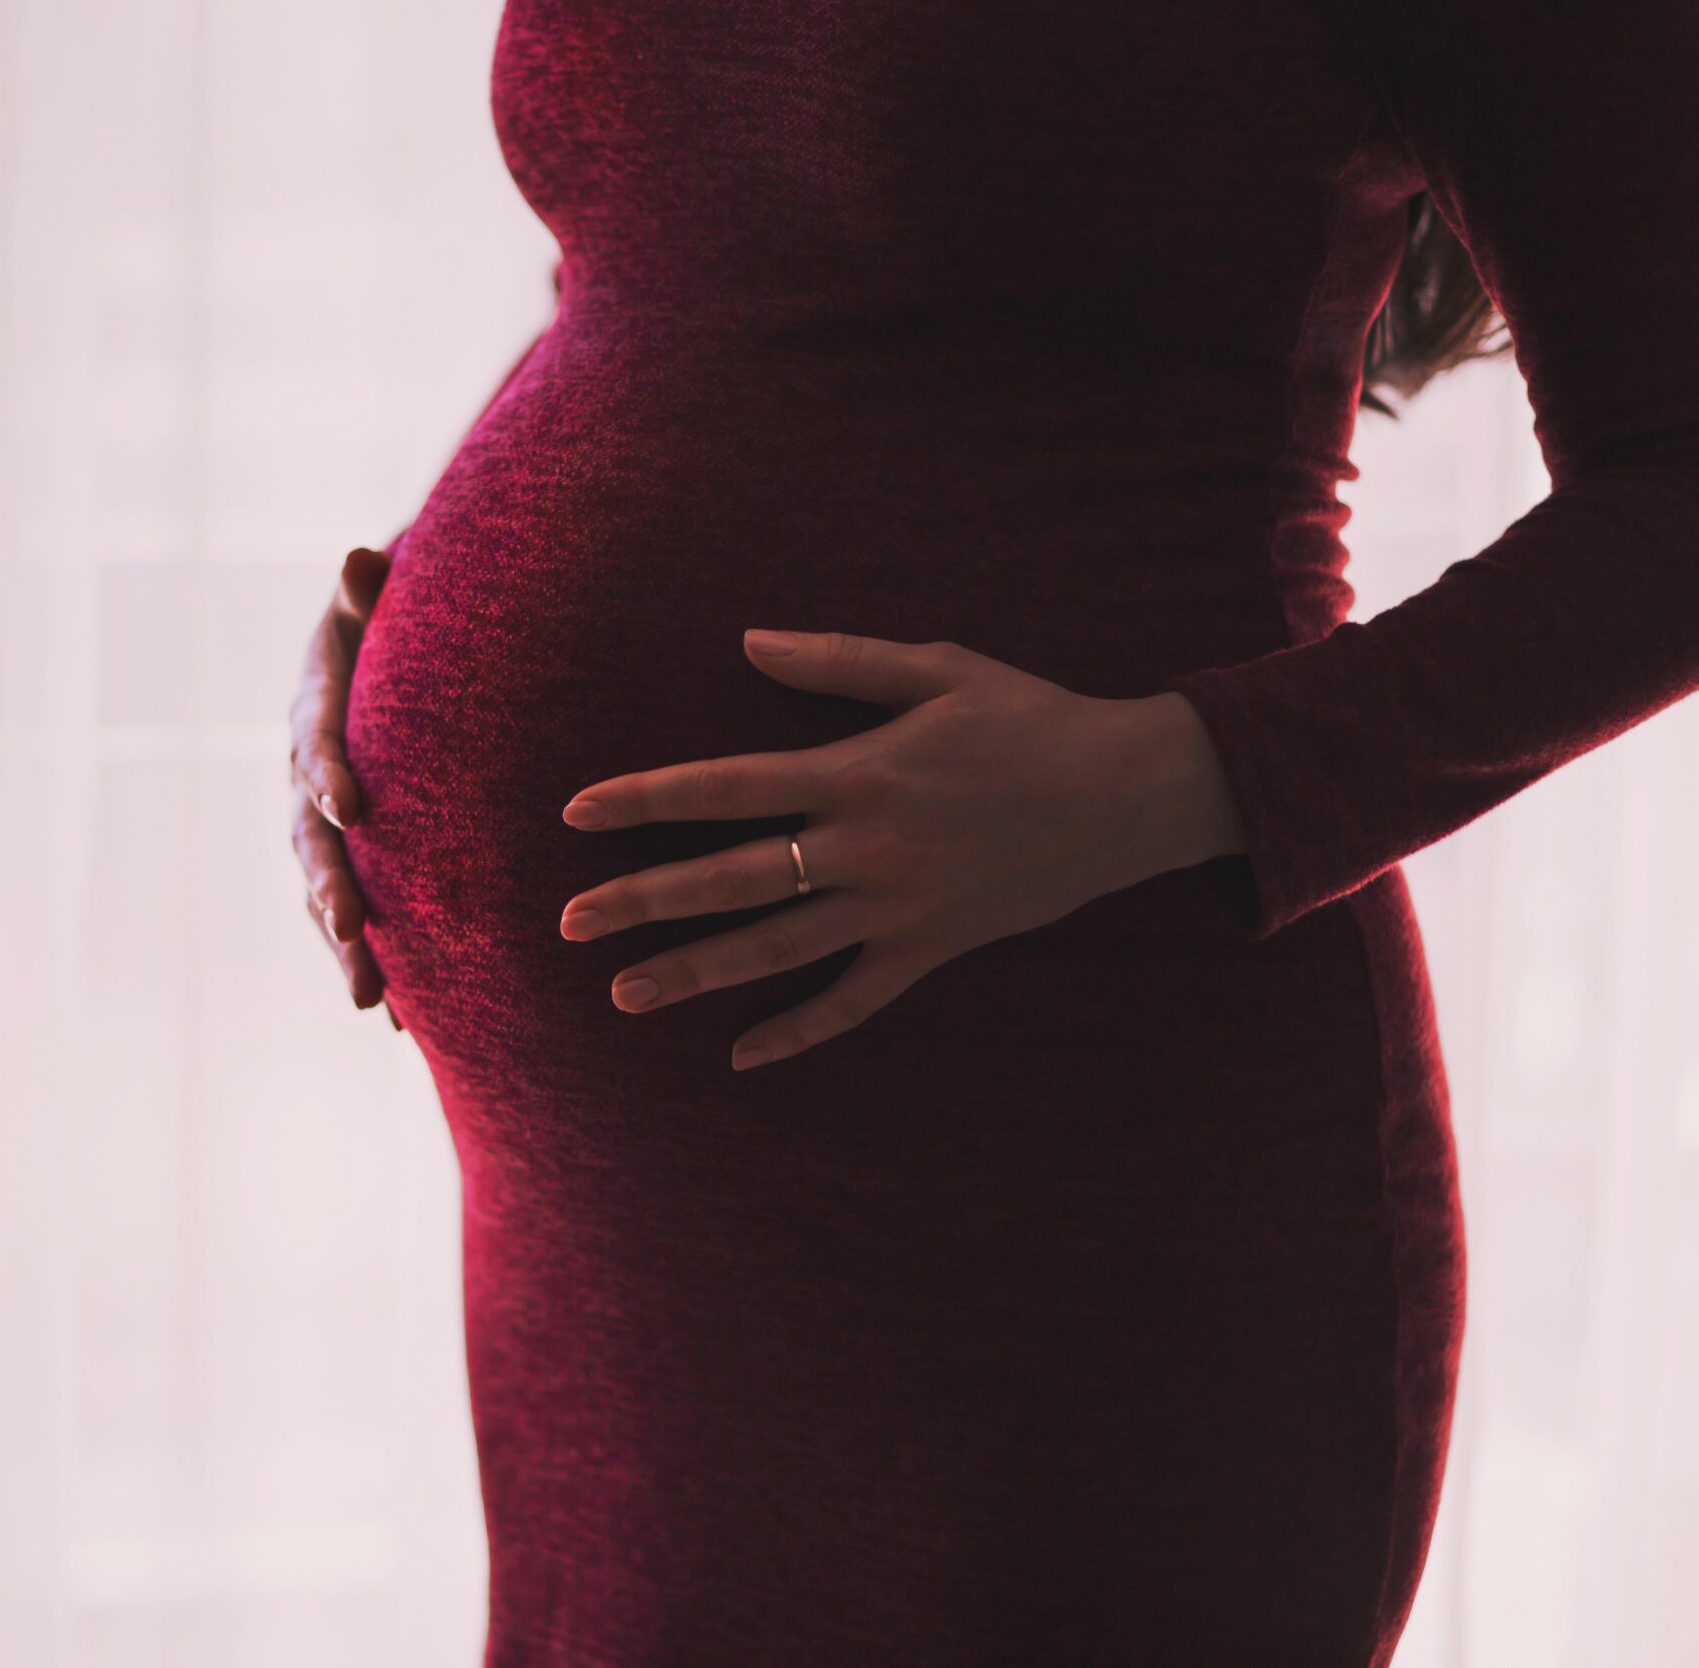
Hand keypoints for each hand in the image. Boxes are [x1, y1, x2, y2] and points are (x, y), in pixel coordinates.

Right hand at [289, 544, 405, 1030]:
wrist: (401, 649)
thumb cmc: (399, 615)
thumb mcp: (384, 593)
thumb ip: (371, 588)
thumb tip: (360, 556)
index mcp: (315, 707)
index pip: (314, 740)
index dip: (325, 771)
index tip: (349, 805)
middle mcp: (308, 774)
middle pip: (310, 838)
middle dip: (331, 886)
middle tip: (352, 929)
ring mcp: (325, 823)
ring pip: (325, 890)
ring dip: (345, 946)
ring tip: (372, 999)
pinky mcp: (355, 856)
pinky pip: (359, 916)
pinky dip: (378, 962)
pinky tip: (404, 1022)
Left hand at [557, 629, 1245, 1069]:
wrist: (1130, 792)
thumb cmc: (1031, 718)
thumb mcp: (937, 667)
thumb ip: (836, 662)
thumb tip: (747, 641)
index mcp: (857, 772)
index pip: (725, 787)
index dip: (646, 799)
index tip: (577, 813)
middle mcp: (865, 848)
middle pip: (732, 880)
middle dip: (644, 900)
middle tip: (568, 922)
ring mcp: (898, 907)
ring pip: (778, 950)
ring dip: (697, 973)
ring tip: (625, 993)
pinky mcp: (933, 948)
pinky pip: (856, 1002)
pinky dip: (800, 1031)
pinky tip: (743, 1056)